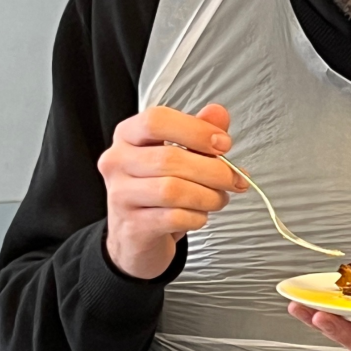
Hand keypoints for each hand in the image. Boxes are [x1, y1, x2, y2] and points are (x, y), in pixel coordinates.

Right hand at [99, 102, 247, 279]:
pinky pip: (174, 218)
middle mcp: (117, 162)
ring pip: (173, 190)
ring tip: (218, 198)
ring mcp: (120, 195)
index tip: (223, 144)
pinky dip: (197, 217)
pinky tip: (199, 215)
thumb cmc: (159, 190)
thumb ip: (199, 132)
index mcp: (128, 135)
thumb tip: (218, 113)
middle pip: (170, 158)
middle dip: (213, 170)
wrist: (135, 236)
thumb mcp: (180, 154)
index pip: (156, 120)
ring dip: (208, 196)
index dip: (195, 130)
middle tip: (233, 179)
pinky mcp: (132, 226)